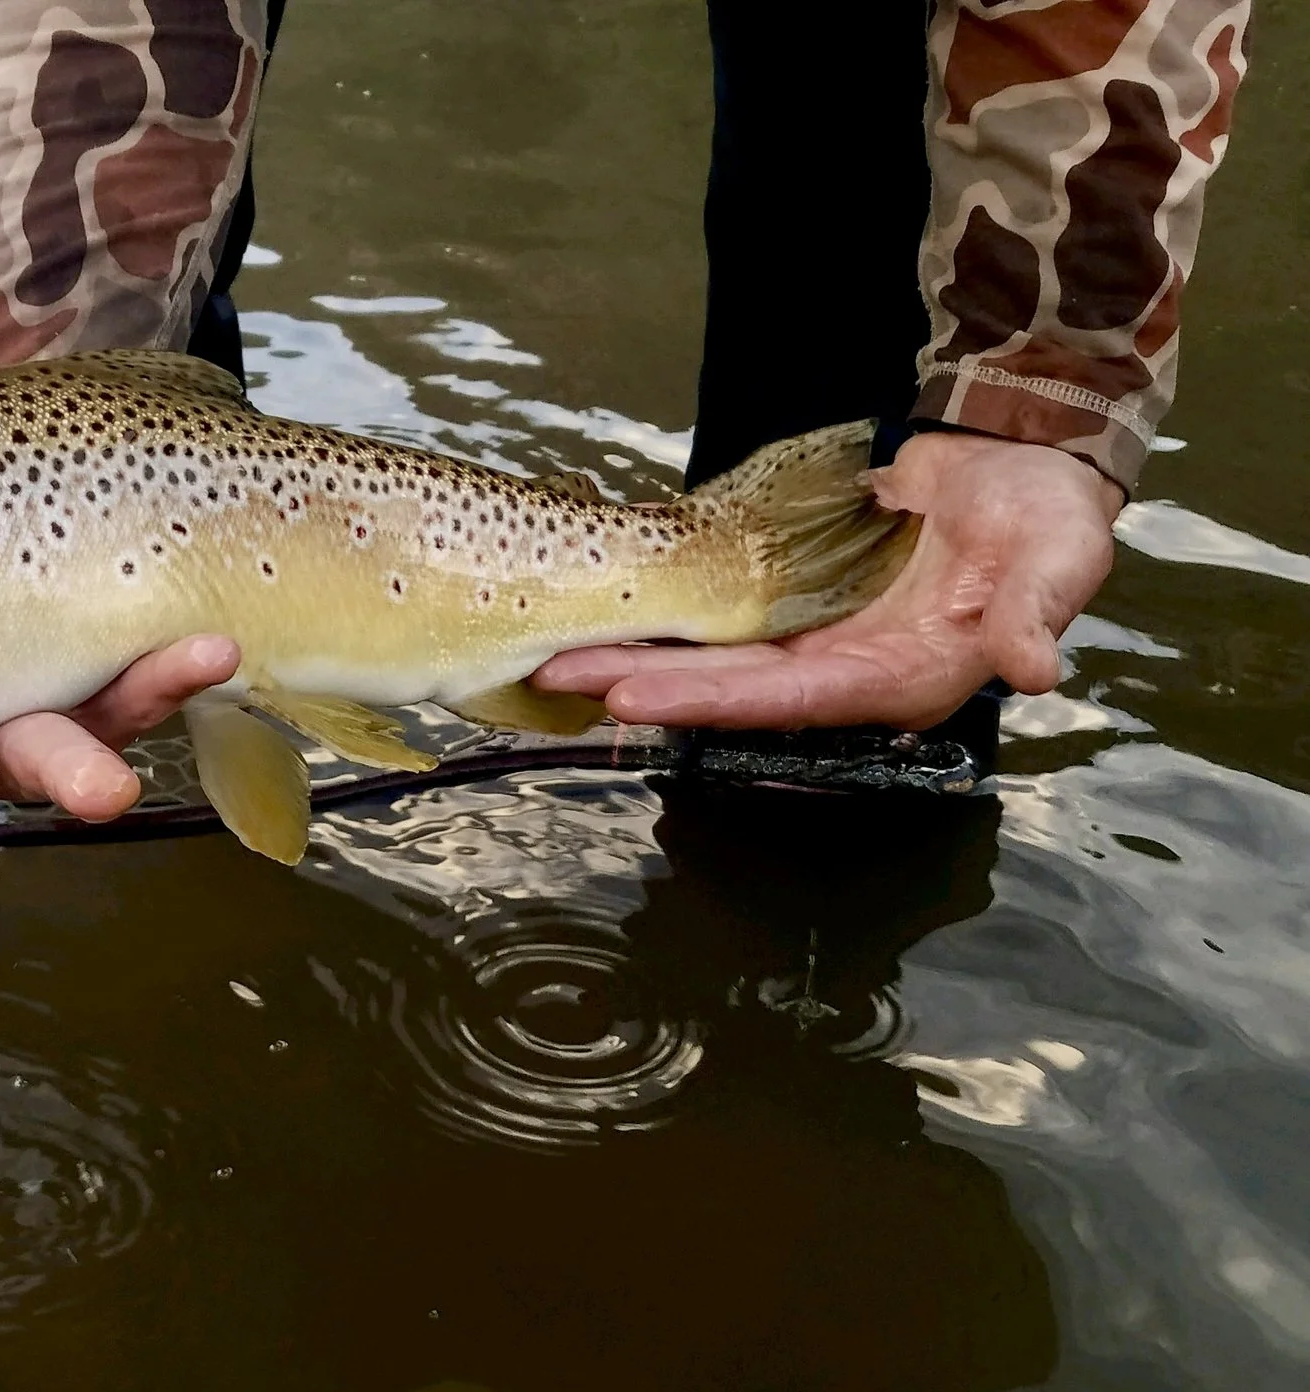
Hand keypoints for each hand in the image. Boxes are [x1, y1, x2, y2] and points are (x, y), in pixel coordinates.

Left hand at [531, 431, 1121, 732]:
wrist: (1028, 466)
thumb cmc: (1051, 521)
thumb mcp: (1059, 560)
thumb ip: (1035, 612)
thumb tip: (1034, 667)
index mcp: (900, 678)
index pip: (788, 700)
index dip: (710, 702)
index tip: (632, 697)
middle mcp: (845, 669)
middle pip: (729, 686)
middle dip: (642, 683)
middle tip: (557, 678)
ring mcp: (817, 635)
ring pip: (713, 654)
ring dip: (639, 655)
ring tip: (555, 657)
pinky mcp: (798, 597)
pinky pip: (722, 613)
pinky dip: (667, 616)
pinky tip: (611, 614)